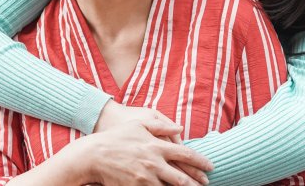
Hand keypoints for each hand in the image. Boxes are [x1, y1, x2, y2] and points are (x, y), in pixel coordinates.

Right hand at [95, 100, 213, 183]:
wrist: (93, 155)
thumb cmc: (116, 137)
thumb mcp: (138, 125)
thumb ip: (161, 126)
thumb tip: (180, 128)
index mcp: (156, 146)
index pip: (186, 154)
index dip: (200, 161)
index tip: (210, 167)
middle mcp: (154, 163)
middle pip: (182, 177)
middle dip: (196, 182)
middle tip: (205, 183)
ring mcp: (146, 178)